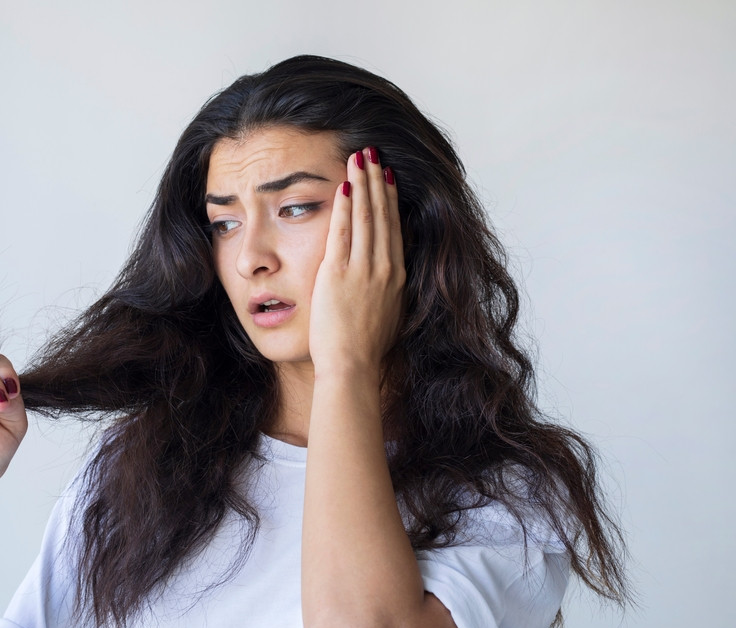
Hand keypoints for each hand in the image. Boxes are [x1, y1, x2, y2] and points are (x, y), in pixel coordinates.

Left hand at [309, 147, 404, 377]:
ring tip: (358, 157)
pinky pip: (342, 232)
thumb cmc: (366, 350)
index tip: (387, 176)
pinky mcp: (338, 273)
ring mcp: (363, 269)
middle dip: (376, 180)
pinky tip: (343, 186)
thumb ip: (388, 292)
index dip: (390, 199)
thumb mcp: (389, 315)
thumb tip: (389, 282)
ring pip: (364, 216)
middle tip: (372, 153)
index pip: (394, 227)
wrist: (353, 366)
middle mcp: (384, 267)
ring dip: (362, 183)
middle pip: (382, 214)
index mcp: (397, 276)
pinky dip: (344, 207)